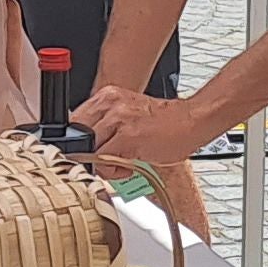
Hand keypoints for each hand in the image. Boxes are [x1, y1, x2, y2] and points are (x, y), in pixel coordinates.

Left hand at [76, 86, 212, 186]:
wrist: (192, 122)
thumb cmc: (165, 124)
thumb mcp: (128, 116)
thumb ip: (106, 127)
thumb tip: (85, 149)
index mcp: (108, 96)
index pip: (75, 121)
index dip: (79, 144)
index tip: (85, 155)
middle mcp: (111, 103)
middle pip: (78, 135)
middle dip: (87, 154)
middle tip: (104, 163)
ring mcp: (118, 118)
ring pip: (89, 148)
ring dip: (101, 164)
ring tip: (120, 165)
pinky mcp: (128, 136)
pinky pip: (104, 158)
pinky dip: (112, 170)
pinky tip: (128, 168)